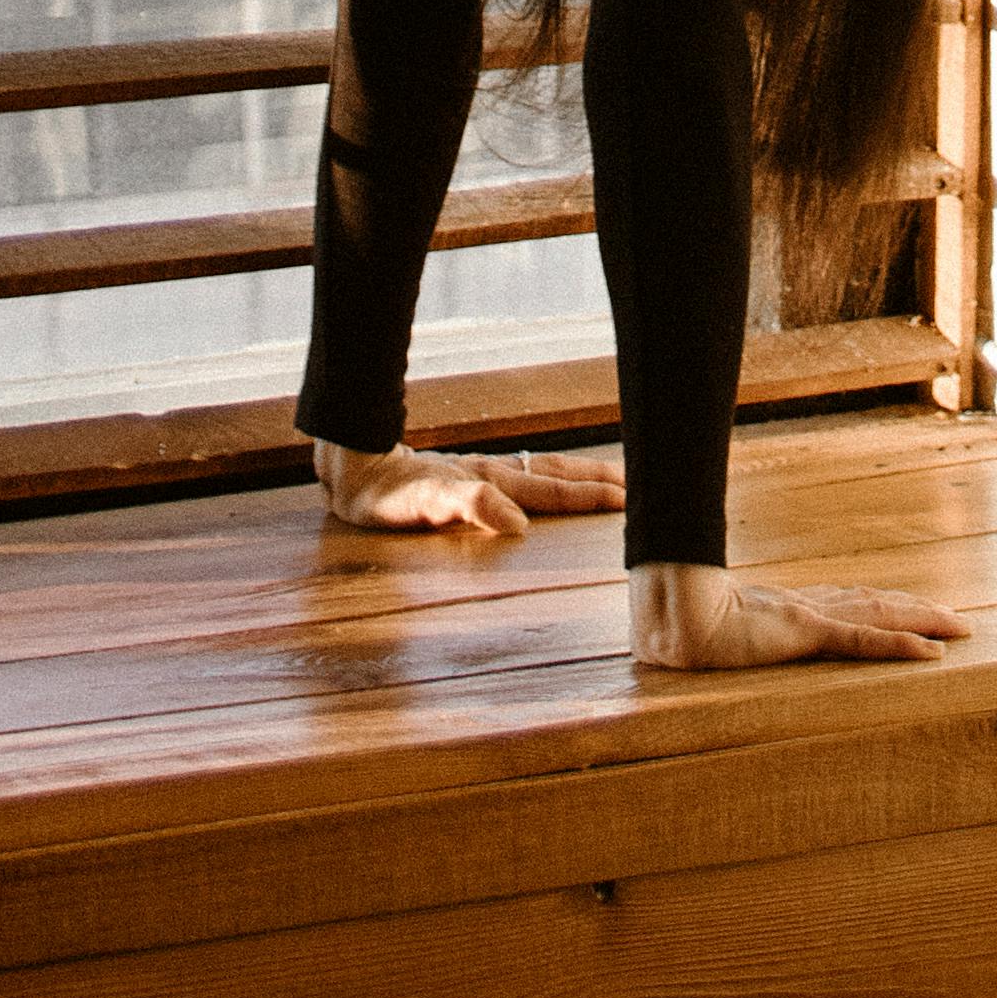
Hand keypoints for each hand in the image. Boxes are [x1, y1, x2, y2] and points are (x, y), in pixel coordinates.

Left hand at [314, 436, 625, 543]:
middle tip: (639, 489)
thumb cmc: (389, 493)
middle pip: (558, 475)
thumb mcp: (426, 503)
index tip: (628, 501)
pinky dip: (554, 479)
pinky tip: (557, 483)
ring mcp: (486, 475)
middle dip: (599, 482)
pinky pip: (526, 478)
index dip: (590, 497)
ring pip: (546, 472)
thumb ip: (472, 507)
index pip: (552, 489)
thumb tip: (519, 526)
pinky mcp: (472, 481)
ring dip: (581, 477)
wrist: (357, 471)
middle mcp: (495, 474)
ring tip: (614, 481)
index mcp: (492, 480)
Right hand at [627, 562, 968, 671]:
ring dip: (924, 622)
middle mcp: (810, 608)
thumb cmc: (687, 625)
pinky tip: (931, 652)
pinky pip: (864, 642)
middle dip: (920, 611)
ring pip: (882, 617)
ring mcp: (812, 618)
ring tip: (960, 627)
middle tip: (959, 620)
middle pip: (877, 606)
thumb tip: (720, 646)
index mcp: (793, 610)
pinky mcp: (808, 632)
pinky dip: (901, 646)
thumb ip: (734, 638)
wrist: (672, 615)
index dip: (888, 607)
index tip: (916, 610)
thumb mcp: (721, 637)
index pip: (853, 606)